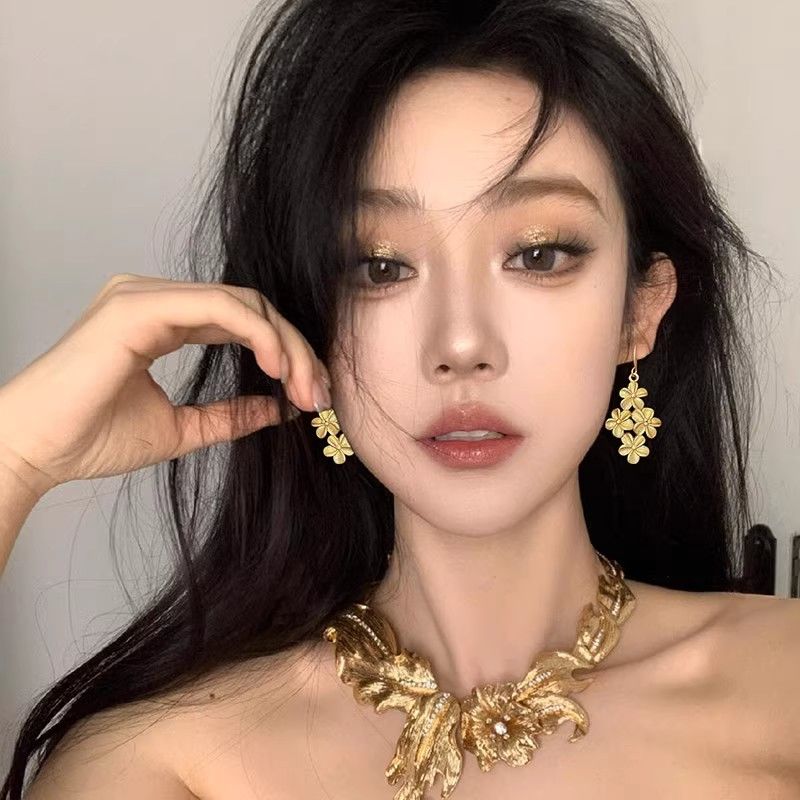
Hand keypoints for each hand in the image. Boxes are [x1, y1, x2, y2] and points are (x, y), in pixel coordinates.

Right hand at [0, 273, 330, 497]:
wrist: (36, 450)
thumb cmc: (92, 438)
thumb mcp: (182, 429)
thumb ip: (229, 416)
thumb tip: (278, 410)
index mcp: (164, 320)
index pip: (243, 322)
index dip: (286, 354)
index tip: (311, 396)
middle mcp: (157, 299)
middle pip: (252, 308)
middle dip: (295, 351)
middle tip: (319, 395)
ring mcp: (147, 295)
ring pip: (243, 304)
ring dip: (285, 345)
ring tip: (305, 389)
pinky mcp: (140, 305)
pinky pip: (219, 307)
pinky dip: (258, 333)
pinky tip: (278, 367)